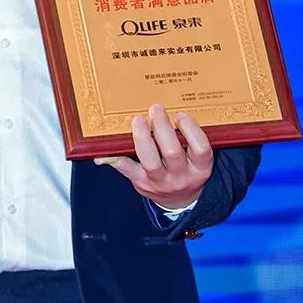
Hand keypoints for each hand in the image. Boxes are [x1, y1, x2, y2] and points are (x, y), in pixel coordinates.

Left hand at [94, 103, 212, 208]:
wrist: (179, 200)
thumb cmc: (187, 168)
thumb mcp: (197, 156)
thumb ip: (192, 135)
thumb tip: (179, 103)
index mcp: (200, 167)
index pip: (201, 149)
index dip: (191, 129)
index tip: (180, 114)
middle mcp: (181, 176)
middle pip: (172, 152)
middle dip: (161, 127)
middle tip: (155, 109)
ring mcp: (160, 181)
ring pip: (150, 160)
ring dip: (142, 137)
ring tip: (138, 120)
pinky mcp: (141, 182)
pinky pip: (125, 168)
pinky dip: (112, 157)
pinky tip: (102, 150)